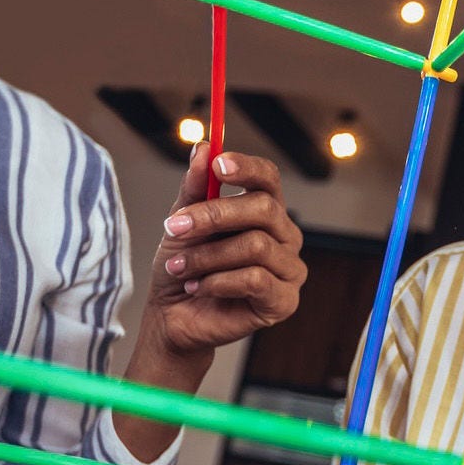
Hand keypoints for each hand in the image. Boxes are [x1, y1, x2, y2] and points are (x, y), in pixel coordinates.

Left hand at [143, 145, 305, 358]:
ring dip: (207, 256)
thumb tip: (203, 148)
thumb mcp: (181, 223)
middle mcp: (284, 237)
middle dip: (214, 216)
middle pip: (263, 209)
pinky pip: (256, 280)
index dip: (247, 168)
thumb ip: (194, 189)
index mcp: (264, 212)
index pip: (269, 178)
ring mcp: (289, 270)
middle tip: (175, 226)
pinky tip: (199, 287)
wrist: (174, 316)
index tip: (217, 165)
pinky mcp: (284, 301)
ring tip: (180, 267)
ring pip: (255, 246)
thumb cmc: (184, 267)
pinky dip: (218, 281)